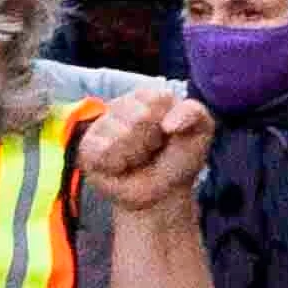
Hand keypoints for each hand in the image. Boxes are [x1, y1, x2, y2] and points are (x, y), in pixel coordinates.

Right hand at [68, 87, 214, 221]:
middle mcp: (122, 104)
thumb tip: (169, 124)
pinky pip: (102, 152)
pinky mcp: (87, 147)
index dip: (171, 123)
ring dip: (136, 155)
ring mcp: (102, 125)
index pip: (158, 100)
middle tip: (153, 150)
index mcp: (149, 96)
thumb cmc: (180, 157)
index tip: (171, 134)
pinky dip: (117, 164)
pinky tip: (121, 166)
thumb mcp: (200, 131)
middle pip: (140, 118)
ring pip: (121, 136)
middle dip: (153, 141)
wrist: (162, 192)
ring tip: (137, 158)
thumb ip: (194, 114)